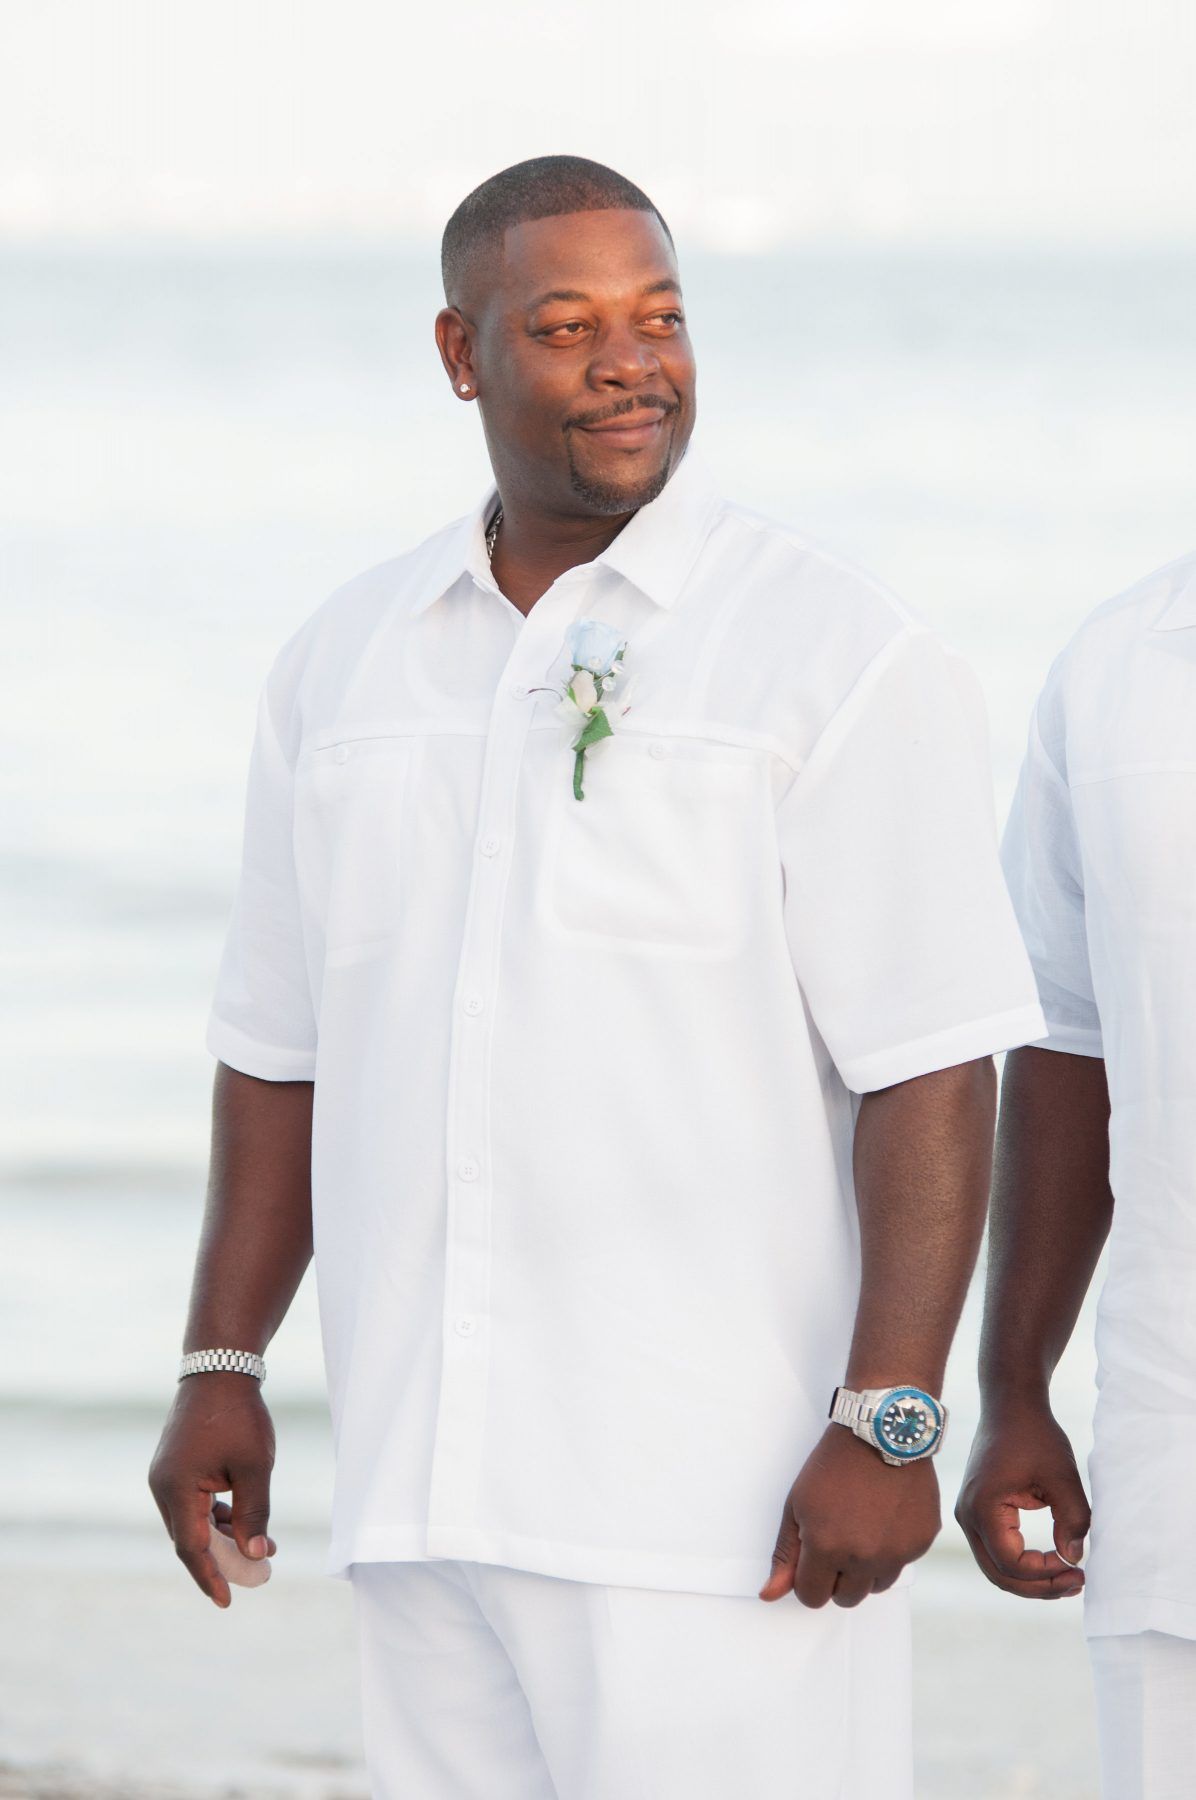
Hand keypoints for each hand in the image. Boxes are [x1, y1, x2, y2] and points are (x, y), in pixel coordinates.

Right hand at [148, 1373, 276, 1607]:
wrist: (220, 1369)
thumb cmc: (238, 1415)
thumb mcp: (254, 1467)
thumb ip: (253, 1513)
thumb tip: (255, 1555)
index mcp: (175, 1488)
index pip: (191, 1547)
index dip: (211, 1576)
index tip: (228, 1601)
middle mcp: (163, 1487)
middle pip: (191, 1538)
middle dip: (224, 1560)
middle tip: (259, 1576)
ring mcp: (167, 1477)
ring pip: (193, 1522)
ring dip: (224, 1538)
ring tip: (263, 1548)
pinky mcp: (176, 1468)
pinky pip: (194, 1505)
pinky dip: (217, 1518)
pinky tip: (243, 1522)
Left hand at [760, 1424, 940, 1606]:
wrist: (880, 1432)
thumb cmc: (834, 1465)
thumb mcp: (797, 1504)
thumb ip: (785, 1554)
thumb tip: (769, 1595)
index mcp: (826, 1547)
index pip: (812, 1597)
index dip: (808, 1579)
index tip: (812, 1558)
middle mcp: (863, 1557)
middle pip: (846, 1598)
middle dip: (837, 1578)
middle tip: (838, 1540)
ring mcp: (896, 1552)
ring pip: (876, 1586)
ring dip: (866, 1568)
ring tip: (862, 1527)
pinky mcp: (921, 1542)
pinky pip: (901, 1563)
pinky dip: (892, 1549)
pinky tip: (885, 1517)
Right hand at [955, 1397, 1087, 1597]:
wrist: (1010, 1404)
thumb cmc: (1035, 1435)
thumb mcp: (1063, 1476)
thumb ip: (1073, 1519)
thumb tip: (1074, 1559)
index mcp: (982, 1508)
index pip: (1012, 1564)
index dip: (1046, 1573)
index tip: (1077, 1565)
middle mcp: (967, 1516)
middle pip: (999, 1574)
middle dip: (1039, 1586)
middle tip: (1077, 1582)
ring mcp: (968, 1514)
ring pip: (996, 1567)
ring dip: (1031, 1578)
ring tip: (1068, 1576)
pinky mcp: (977, 1510)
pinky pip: (996, 1550)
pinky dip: (1022, 1563)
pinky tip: (1051, 1560)